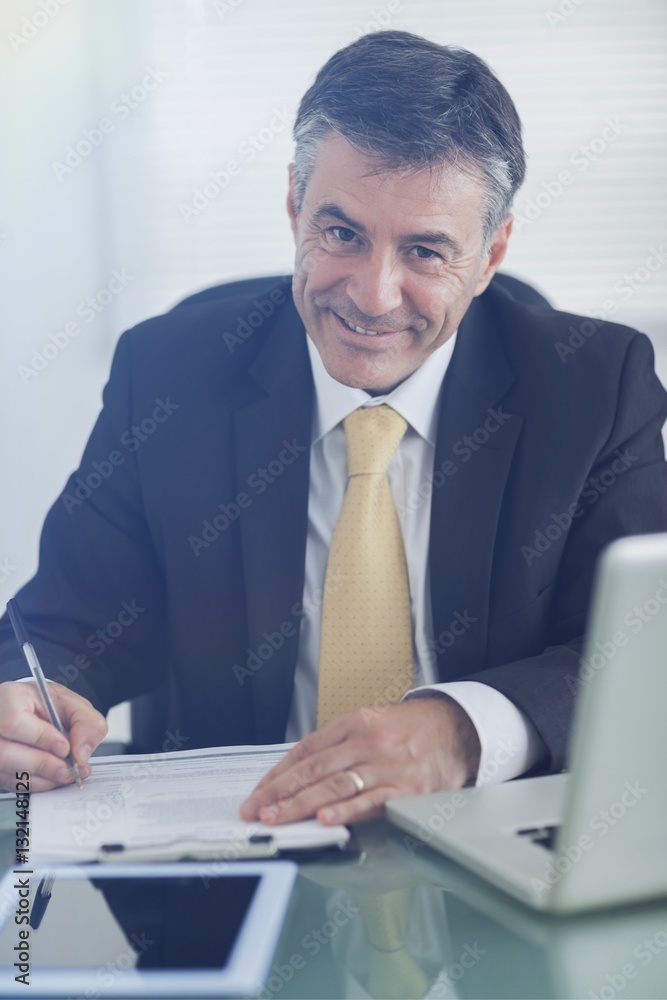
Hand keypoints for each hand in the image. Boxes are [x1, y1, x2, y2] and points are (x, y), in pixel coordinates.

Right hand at [0, 681, 107, 791]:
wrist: (35, 710)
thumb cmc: (48, 705)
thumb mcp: (73, 703)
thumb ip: (86, 723)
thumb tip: (82, 754)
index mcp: (9, 698)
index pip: (15, 722)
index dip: (42, 738)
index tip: (65, 747)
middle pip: (6, 754)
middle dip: (44, 765)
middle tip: (70, 768)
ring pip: (8, 772)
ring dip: (43, 778)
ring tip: (67, 773)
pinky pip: (14, 783)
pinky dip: (39, 783)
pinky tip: (55, 776)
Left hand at [240, 696, 480, 826]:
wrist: (460, 729)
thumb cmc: (412, 730)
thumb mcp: (372, 722)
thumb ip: (340, 745)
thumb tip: (299, 773)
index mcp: (355, 722)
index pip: (307, 749)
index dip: (279, 773)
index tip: (258, 793)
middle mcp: (368, 741)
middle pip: (315, 768)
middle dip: (281, 792)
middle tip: (256, 811)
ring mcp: (387, 764)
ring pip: (336, 784)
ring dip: (302, 804)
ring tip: (278, 817)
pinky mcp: (407, 788)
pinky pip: (372, 801)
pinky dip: (348, 811)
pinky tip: (327, 819)